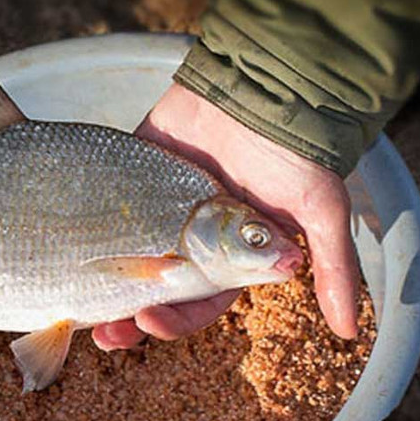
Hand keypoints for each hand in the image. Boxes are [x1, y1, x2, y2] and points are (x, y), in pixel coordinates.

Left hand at [92, 84, 358, 348]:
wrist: (262, 87)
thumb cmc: (294, 153)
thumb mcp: (319, 211)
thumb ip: (332, 268)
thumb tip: (349, 331)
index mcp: (232, 257)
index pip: (199, 303)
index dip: (175, 321)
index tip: (150, 323)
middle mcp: (193, 241)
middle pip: (157, 290)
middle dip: (132, 316)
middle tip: (106, 333)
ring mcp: (161, 210)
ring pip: (128, 259)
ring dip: (107, 287)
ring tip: (80, 310)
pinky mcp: (137, 178)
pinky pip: (110, 211)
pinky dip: (91, 233)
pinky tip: (70, 252)